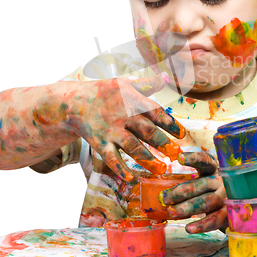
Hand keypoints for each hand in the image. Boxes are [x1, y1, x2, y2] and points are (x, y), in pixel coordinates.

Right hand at [66, 72, 185, 181]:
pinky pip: (111, 159)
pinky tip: (131, 179)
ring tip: (161, 170)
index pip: (156, 113)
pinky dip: (120, 169)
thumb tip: (167, 76)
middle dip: (163, 143)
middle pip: (147, 131)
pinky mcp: (99, 143)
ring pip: (132, 147)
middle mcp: (124, 116)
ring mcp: (111, 131)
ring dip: (147, 159)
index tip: (182, 134)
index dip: (170, 123)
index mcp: (133, 101)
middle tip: (177, 155)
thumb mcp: (126, 83)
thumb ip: (148, 84)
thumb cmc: (104, 92)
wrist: (74, 102)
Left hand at [160, 151, 227, 233]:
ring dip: (187, 207)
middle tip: (163, 198)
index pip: (205, 160)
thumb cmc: (216, 192)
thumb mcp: (207, 182)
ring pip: (206, 201)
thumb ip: (191, 185)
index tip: (180, 158)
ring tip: (171, 212)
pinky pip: (215, 219)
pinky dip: (201, 225)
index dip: (193, 158)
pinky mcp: (230, 214)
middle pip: (201, 184)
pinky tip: (188, 228)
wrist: (241, 208)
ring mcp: (227, 197)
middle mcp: (222, 181)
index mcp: (215, 169)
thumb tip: (164, 195)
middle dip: (180, 191)